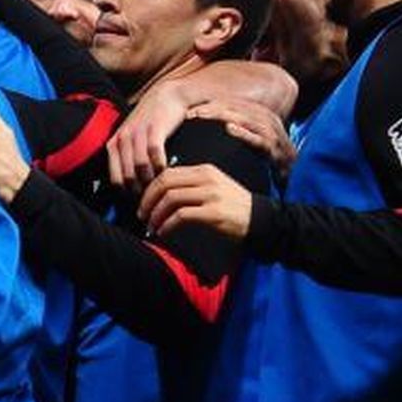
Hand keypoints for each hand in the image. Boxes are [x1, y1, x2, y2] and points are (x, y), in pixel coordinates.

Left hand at [108, 77, 195, 189]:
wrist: (167, 95)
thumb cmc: (151, 121)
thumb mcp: (132, 138)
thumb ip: (127, 158)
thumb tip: (128, 187)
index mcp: (115, 144)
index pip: (115, 179)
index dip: (127, 194)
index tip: (140, 200)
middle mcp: (123, 139)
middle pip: (127, 177)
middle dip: (140, 191)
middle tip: (153, 198)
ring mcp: (137, 133)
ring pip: (139, 167)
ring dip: (152, 180)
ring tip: (161, 186)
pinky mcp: (154, 128)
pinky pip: (154, 154)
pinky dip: (161, 165)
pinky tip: (167, 169)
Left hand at [139, 163, 256, 238]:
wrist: (260, 219)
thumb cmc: (233, 206)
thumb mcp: (213, 187)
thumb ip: (191, 186)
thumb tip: (161, 195)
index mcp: (204, 170)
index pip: (168, 173)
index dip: (150, 188)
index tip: (144, 202)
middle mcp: (206, 178)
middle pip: (165, 183)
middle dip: (148, 200)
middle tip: (142, 215)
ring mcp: (211, 195)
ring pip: (170, 198)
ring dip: (156, 214)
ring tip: (152, 225)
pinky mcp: (214, 212)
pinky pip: (181, 216)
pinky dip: (167, 225)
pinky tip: (163, 232)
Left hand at [188, 97, 298, 175]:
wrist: (292, 170)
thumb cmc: (267, 152)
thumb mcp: (251, 135)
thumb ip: (236, 125)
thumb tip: (211, 122)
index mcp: (260, 113)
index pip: (233, 103)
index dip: (211, 104)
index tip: (190, 110)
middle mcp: (266, 118)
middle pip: (236, 107)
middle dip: (212, 108)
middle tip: (192, 112)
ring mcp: (271, 132)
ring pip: (244, 118)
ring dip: (222, 115)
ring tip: (202, 116)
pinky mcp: (274, 148)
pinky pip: (258, 138)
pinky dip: (243, 133)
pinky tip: (229, 128)